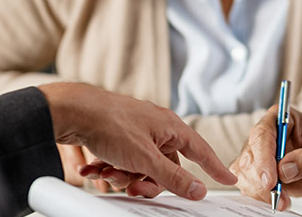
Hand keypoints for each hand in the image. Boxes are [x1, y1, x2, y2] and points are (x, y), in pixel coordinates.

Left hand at [39, 82, 236, 199]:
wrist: (72, 111)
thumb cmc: (110, 124)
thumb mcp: (145, 159)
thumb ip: (173, 177)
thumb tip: (199, 189)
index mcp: (170, 127)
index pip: (201, 150)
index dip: (215, 167)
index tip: (229, 179)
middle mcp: (156, 127)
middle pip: (165, 166)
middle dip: (147, 181)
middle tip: (134, 187)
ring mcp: (136, 132)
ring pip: (141, 167)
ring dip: (124, 176)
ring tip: (107, 172)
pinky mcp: (116, 136)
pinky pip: (121, 161)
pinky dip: (109, 169)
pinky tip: (93, 169)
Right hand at [230, 106, 301, 210]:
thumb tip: (284, 170)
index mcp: (282, 119)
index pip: (263, 134)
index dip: (263, 158)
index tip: (270, 180)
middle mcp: (268, 136)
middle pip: (249, 156)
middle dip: (260, 180)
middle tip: (277, 195)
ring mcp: (262, 156)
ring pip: (245, 173)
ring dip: (260, 191)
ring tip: (283, 200)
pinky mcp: (262, 174)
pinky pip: (250, 185)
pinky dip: (260, 197)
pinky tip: (279, 200)